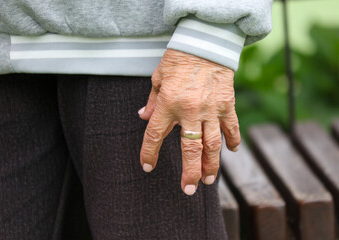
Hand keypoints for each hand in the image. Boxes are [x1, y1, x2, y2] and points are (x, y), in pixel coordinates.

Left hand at [139, 49, 239, 195]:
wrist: (204, 43)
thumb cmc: (177, 60)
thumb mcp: (157, 79)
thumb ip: (151, 102)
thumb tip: (143, 118)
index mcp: (168, 104)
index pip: (155, 136)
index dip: (149, 154)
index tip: (147, 167)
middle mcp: (190, 111)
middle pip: (190, 149)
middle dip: (189, 172)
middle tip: (189, 189)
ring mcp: (211, 109)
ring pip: (212, 144)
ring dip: (212, 165)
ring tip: (209, 181)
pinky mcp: (227, 104)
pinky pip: (231, 127)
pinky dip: (233, 140)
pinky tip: (232, 151)